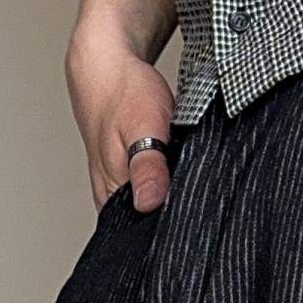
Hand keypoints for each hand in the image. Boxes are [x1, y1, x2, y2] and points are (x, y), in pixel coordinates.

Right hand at [66, 16, 178, 211]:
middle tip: (192, 177)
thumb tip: (150, 202)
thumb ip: (148, 167)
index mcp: (112, 199)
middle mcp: (113, 201)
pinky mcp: (131, 179)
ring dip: (176, 193)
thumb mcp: (142, 126)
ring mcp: (121, 190)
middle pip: (154, 224)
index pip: (148, 235)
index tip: (195, 205)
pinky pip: (157, 191)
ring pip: (158, 206)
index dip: (176, 225)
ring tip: (183, 167)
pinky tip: (177, 165)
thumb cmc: (123, 94)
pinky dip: (172, 181)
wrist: (107, 67)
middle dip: (180, 209)